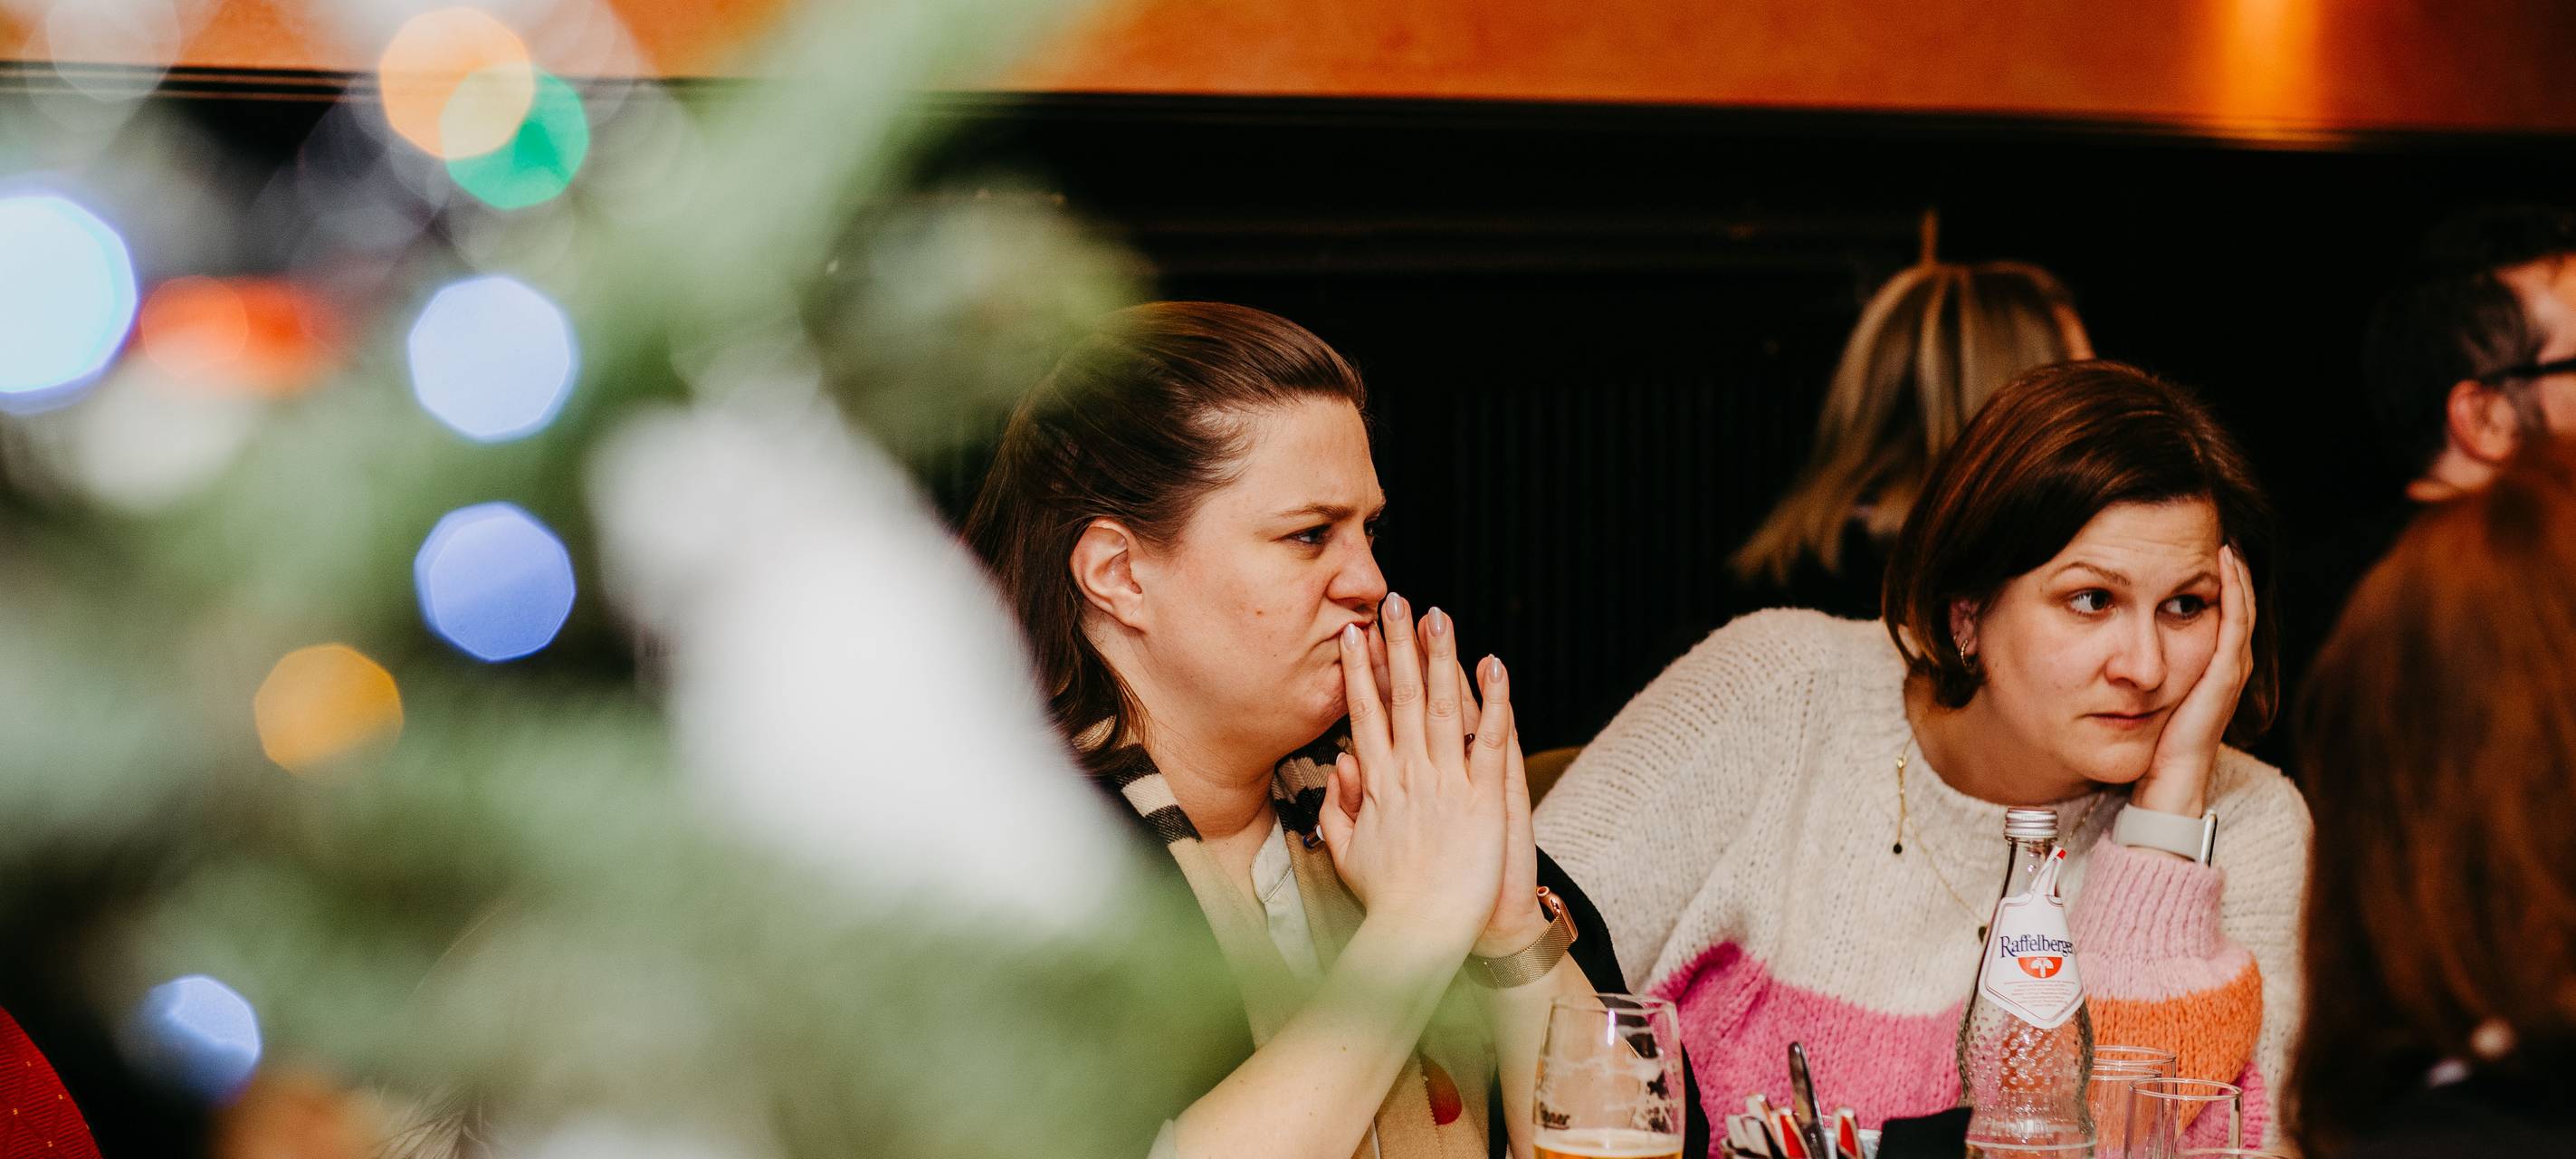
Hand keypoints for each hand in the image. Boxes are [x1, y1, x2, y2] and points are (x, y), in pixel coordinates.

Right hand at [1316, 593, 1511, 955]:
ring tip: (1436, 614)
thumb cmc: (1387, 904)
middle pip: (1399, 697)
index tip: (1352, 636)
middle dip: (1395, 646)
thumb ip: (1338, 808)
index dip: (1359, 673)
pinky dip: (1493, 700)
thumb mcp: (1347, 854)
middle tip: (1392, 602)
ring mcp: (1446, 783)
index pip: (1365, 716)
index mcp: (1376, 786)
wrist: (1419, 936)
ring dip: (1439, 657)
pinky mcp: (1483, 797)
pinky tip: (1494, 664)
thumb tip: (1339, 764)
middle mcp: (1408, 775)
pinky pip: (1490, 738)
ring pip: (1441, 705)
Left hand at [2132, 544, 2255, 818]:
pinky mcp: (2221, 680)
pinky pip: (2233, 625)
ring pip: (2238, 611)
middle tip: (2221, 530)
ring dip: (2235, 574)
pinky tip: (2225, 564)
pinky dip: (2234, 592)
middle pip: (2233, 608)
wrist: (2159, 790)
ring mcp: (2226, 674)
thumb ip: (2132, 674)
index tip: (2196, 546)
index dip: (2212, 582)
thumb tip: (2104, 653)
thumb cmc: (2144, 751)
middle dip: (2229, 571)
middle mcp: (2221, 670)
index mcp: (2203, 673)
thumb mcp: (2138, 700)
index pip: (2215, 616)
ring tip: (2226, 537)